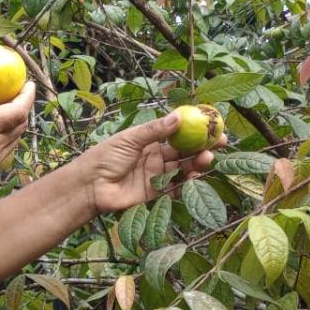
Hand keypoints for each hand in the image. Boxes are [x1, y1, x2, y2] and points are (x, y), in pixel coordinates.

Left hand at [82, 112, 225, 215]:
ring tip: (207, 158)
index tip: (213, 125)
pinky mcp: (155, 193)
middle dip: (203, 147)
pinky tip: (195, 176)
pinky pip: (175, 188)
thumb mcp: (130, 139)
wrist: (89, 186)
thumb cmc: (105, 157)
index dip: (196, 130)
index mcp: (149, 141)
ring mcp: (156, 175)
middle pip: (185, 151)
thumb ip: (154, 130)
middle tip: (219, 142)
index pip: (178, 133)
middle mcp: (155, 157)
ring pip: (183, 168)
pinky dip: (187, 183)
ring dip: (197, 163)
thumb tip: (179, 116)